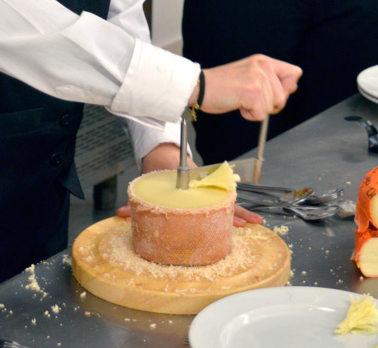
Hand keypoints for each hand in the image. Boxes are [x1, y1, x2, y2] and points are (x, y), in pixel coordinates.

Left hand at [113, 143, 262, 226]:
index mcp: (189, 180)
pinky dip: (233, 210)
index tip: (229, 213)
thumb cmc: (157, 168)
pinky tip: (244, 219)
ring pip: (226, 200)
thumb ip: (135, 201)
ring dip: (240, 211)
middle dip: (236, 211)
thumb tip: (121, 213)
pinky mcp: (207, 191)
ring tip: (255, 222)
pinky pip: (222, 201)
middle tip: (249, 223)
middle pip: (221, 198)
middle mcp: (202, 184)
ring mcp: (206, 187)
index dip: (218, 204)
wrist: (162, 153)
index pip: (205, 192)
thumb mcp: (147, 184)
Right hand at [199, 54, 300, 120]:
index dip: (287, 87)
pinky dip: (249, 115)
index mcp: (264, 61)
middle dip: (268, 104)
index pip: (295, 73)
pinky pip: (261, 115)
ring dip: (257, 109)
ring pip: (273, 107)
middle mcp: (263, 66)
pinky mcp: (252, 93)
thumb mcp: (250, 74)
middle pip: (284, 97)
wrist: (199, 87)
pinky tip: (238, 104)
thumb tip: (292, 88)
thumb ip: (270, 79)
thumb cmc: (222, 84)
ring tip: (240, 98)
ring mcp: (258, 79)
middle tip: (249, 97)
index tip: (273, 92)